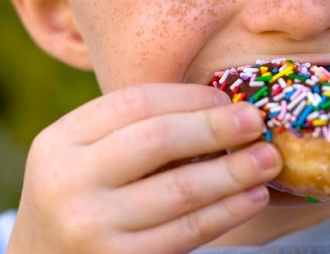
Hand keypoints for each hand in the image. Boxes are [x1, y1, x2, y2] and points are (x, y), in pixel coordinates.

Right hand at [7, 84, 281, 252]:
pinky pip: (187, 232)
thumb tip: (221, 108)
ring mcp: (91, 226)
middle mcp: (67, 181)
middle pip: (158, 139)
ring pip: (180, 188)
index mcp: (60, 140)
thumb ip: (135, 131)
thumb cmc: (84, 199)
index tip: (227, 98)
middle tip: (256, 121)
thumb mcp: (87, 157)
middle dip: (215, 127)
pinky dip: (227, 211)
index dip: (189, 97)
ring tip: (269, 158)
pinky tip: (253, 196)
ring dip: (233, 171)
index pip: (135, 102)